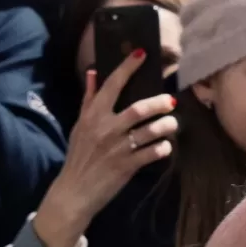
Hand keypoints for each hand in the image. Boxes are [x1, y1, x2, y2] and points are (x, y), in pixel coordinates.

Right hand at [32, 51, 179, 246]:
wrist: (73, 193)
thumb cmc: (78, 156)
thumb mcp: (79, 126)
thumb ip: (88, 99)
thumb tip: (92, 72)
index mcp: (93, 116)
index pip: (112, 85)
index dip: (128, 67)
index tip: (142, 53)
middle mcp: (106, 129)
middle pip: (139, 109)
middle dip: (159, 103)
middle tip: (170, 101)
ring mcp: (117, 149)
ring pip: (150, 131)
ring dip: (167, 126)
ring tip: (172, 124)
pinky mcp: (126, 167)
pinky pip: (152, 153)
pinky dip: (162, 148)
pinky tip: (165, 146)